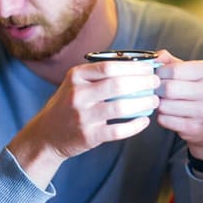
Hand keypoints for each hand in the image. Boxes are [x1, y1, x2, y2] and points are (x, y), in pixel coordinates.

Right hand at [8, 60, 158, 186]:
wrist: (46, 135)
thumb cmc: (67, 105)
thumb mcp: (75, 84)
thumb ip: (98, 75)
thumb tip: (136, 66)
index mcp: (75, 77)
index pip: (109, 66)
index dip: (134, 67)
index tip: (149, 68)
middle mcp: (77, 95)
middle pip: (118, 85)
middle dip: (143, 83)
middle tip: (156, 83)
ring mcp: (82, 116)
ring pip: (121, 107)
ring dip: (143, 103)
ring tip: (154, 101)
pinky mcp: (88, 136)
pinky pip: (119, 130)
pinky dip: (135, 125)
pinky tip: (144, 121)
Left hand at [153, 49, 202, 159]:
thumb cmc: (195, 92)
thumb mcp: (188, 72)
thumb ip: (169, 61)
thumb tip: (154, 57)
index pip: (172, 70)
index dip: (159, 73)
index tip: (159, 76)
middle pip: (167, 88)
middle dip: (157, 90)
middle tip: (157, 91)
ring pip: (164, 105)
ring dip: (158, 104)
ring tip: (164, 102)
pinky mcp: (195, 128)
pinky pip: (164, 120)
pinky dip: (161, 117)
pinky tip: (170, 114)